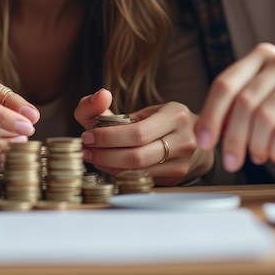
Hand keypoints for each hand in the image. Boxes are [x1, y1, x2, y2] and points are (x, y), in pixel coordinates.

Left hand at [76, 88, 213, 184]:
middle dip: (105, 155)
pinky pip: (142, 179)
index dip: (109, 137)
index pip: (138, 132)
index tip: (88, 136)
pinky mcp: (176, 179)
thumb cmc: (154, 122)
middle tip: (87, 150)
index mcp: (176, 115)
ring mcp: (183, 163)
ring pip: (138, 171)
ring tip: (94, 157)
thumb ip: (106, 104)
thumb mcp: (137, 110)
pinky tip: (109, 165)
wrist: (188, 139)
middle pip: (137, 156)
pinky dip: (120, 173)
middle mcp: (185, 140)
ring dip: (109, 166)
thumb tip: (101, 95)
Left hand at [195, 43, 274, 172]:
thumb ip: (233, 106)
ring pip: (264, 118)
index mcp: (259, 57)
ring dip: (255, 145)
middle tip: (229, 161)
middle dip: (232, 137)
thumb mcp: (261, 95)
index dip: (211, 114)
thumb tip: (204, 132)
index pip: (225, 84)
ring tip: (256, 156)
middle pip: (243, 103)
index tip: (203, 140)